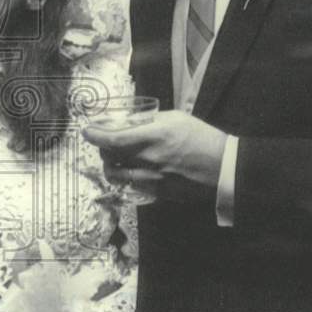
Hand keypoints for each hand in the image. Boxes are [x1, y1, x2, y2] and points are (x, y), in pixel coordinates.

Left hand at [82, 110, 228, 202]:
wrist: (224, 168)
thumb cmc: (203, 138)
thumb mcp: (176, 118)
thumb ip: (149, 120)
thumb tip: (128, 121)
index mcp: (152, 137)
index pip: (112, 139)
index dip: (94, 135)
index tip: (86, 131)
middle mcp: (148, 160)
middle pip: (109, 158)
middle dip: (101, 149)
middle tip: (104, 142)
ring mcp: (152, 179)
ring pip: (116, 176)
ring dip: (110, 166)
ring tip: (115, 158)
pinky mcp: (157, 193)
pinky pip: (131, 186)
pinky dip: (125, 177)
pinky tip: (132, 170)